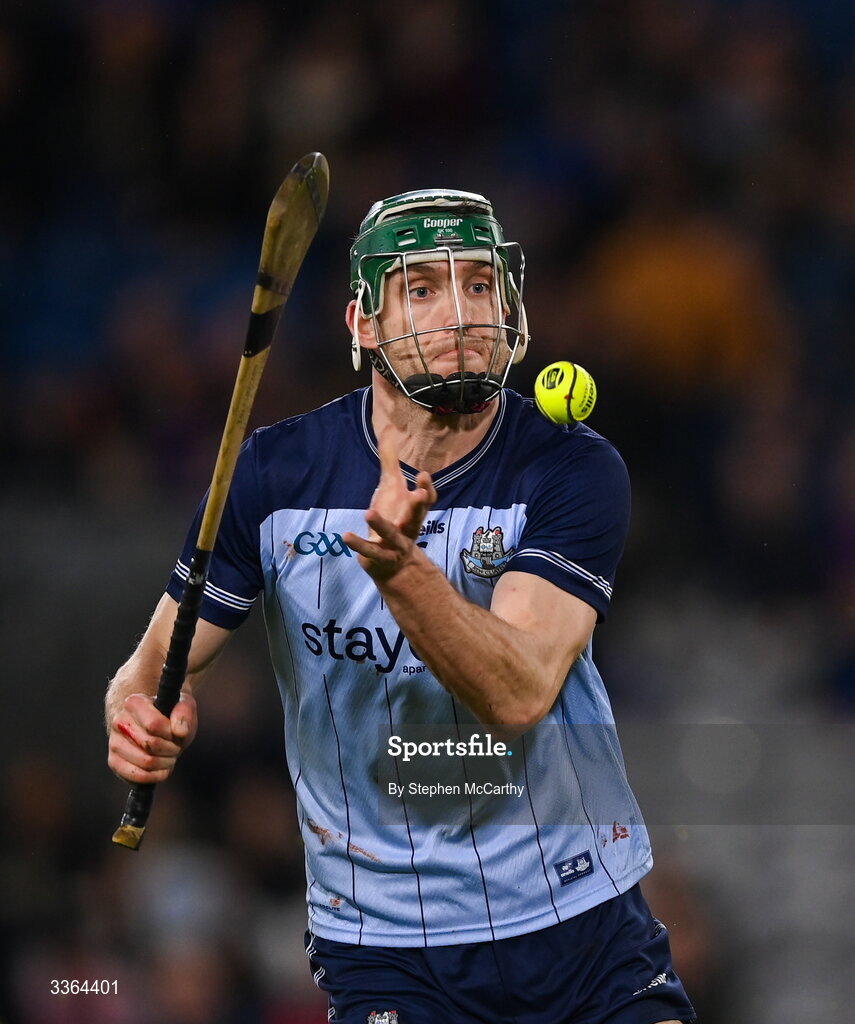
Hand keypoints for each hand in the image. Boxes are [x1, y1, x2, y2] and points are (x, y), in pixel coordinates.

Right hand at [107, 690, 196, 784]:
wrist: (155, 728)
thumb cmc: (170, 716)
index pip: (154, 724)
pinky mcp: (114, 762)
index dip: (171, 733)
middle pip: (151, 745)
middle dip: (171, 749)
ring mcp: (114, 743)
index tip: (177, 732)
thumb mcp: (184, 706)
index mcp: (134, 703)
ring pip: (145, 762)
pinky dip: (155, 776)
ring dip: (165, 763)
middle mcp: (119, 721)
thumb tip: (180, 731)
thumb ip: (185, 712)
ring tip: (169, 756)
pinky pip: (136, 777)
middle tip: (176, 746)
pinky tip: (162, 769)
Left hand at [343, 431, 436, 581]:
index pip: (426, 500)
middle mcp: (409, 528)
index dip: (426, 488)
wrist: (392, 564)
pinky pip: (369, 551)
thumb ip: (390, 460)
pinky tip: (345, 536)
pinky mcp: (379, 558)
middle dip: (418, 506)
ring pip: (393, 535)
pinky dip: (358, 544)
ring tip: (369, 512)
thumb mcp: (391, 488)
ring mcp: (396, 545)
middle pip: (417, 517)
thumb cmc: (393, 518)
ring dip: (382, 525)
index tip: (423, 475)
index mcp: (414, 511)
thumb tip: (389, 427)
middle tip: (418, 494)